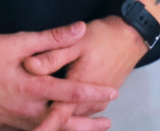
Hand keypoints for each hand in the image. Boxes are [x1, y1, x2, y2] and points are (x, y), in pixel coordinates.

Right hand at [0, 23, 117, 130]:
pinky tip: (48, 128)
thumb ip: (52, 38)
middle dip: (86, 124)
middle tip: (107, 123)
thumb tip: (80, 29)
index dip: (93, 93)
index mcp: (30, 87)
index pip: (70, 93)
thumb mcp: (19, 41)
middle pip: (61, 122)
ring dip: (65, 129)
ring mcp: (8, 120)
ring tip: (85, 129)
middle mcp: (22, 109)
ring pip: (43, 130)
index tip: (113, 94)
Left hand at [24, 17, 150, 130]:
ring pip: (75, 120)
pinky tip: (64, 115)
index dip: (44, 127)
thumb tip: (29, 65)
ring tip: (43, 125)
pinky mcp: (101, 101)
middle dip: (49, 126)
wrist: (131, 37)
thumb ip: (53, 56)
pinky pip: (84, 115)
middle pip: (65, 122)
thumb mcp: (77, 43)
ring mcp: (97, 104)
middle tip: (35, 129)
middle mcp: (89, 102)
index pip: (57, 116)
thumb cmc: (103, 38)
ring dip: (61, 122)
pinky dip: (73, 117)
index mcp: (79, 89)